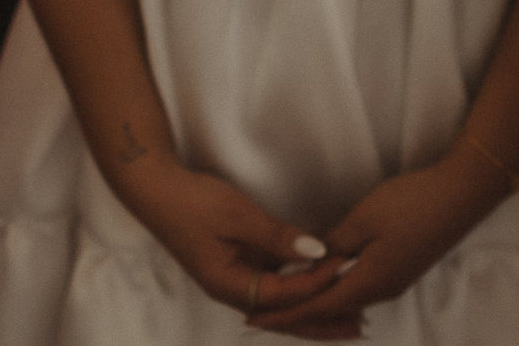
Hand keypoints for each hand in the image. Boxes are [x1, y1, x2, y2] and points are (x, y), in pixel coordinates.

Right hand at [111, 154, 344, 322]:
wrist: (159, 192)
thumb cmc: (194, 204)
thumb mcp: (238, 216)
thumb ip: (277, 236)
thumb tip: (316, 251)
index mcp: (228, 286)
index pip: (281, 295)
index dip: (315, 284)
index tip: (345, 270)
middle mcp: (233, 290)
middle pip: (283, 314)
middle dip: (320, 322)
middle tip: (358, 326)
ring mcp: (237, 279)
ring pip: (282, 301)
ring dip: (314, 305)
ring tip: (351, 311)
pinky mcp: (242, 265)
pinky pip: (277, 281)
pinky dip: (301, 282)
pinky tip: (325, 277)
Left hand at [251, 154, 509, 337]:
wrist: (465, 192)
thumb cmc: (412, 202)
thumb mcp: (363, 219)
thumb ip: (333, 246)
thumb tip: (310, 266)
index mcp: (368, 283)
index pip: (314, 308)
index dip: (282, 315)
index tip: (251, 319)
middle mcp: (382, 291)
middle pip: (330, 312)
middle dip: (295, 316)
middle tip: (263, 317)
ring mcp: (396, 281)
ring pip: (347, 301)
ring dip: (317, 304)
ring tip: (288, 304)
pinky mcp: (405, 268)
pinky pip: (361, 290)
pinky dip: (337, 292)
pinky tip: (327, 283)